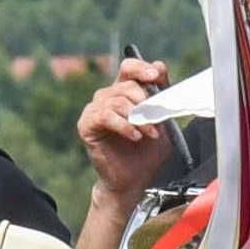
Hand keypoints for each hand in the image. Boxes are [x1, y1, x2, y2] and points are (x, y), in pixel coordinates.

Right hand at [75, 57, 178, 204]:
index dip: (142, 68)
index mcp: (124, 92)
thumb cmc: (146, 153)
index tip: (157, 75)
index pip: (129, 68)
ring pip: (118, 101)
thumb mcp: (162, 122)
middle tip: (157, 120)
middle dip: (147, 103)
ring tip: (149, 134)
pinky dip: (123, 125)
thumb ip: (162, 96)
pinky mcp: (87, 124)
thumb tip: (160, 67)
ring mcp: (95, 109)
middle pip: (127, 85)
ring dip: (138, 118)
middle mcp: (108, 97)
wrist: (133, 181)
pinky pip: (105, 116)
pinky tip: (134, 136)